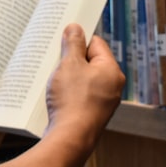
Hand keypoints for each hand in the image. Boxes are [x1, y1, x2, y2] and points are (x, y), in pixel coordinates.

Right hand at [44, 23, 124, 157]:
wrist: (70, 138)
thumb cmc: (72, 101)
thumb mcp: (69, 65)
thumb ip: (73, 44)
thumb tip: (75, 28)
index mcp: (111, 70)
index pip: (96, 43)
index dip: (79, 40)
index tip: (63, 39)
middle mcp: (112, 86)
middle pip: (90, 62)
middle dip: (71, 59)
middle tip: (55, 59)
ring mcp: (103, 102)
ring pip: (83, 79)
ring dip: (68, 76)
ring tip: (53, 78)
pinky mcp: (92, 114)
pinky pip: (80, 95)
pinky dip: (68, 92)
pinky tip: (56, 95)